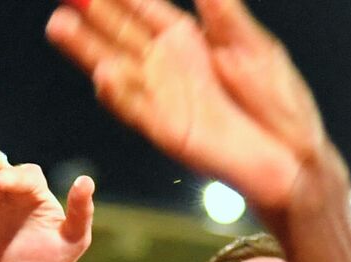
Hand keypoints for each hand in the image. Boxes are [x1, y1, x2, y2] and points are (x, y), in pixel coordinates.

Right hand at [45, 0, 328, 215]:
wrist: (291, 157)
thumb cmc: (278, 101)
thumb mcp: (251, 45)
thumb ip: (222, 12)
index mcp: (188, 40)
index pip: (144, 9)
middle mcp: (168, 66)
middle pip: (119, 34)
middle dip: (91, 15)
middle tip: (65, 1)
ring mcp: (163, 98)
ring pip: (116, 68)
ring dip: (88, 49)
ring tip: (60, 27)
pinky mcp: (166, 130)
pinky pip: (137, 109)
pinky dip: (119, 93)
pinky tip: (102, 74)